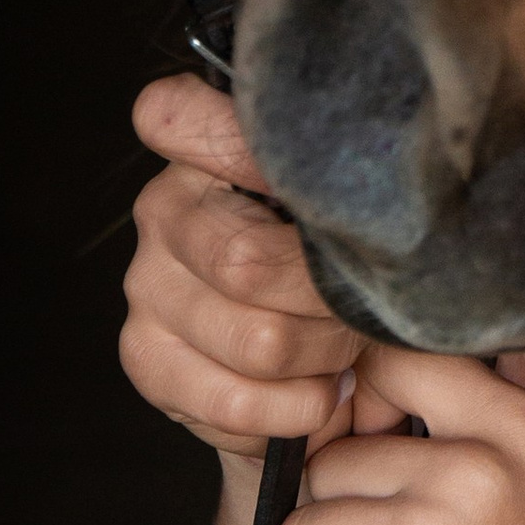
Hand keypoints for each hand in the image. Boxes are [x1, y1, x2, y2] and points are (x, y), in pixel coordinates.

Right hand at [119, 72, 366, 465]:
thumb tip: (378, 170)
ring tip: (344, 351)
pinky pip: (236, 403)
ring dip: (324, 359)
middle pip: (249, 261)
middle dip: (330, 304)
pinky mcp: (146, 358)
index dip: (233, 140)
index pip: (177, 115)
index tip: (301, 176)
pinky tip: (318, 393)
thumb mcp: (361, 214)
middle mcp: (165, 208)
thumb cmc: (351, 271)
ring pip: (257, 339)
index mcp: (211, 149)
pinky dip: (299, 409)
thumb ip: (348, 181)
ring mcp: (146, 284)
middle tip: (362, 310)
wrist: (325, 369)